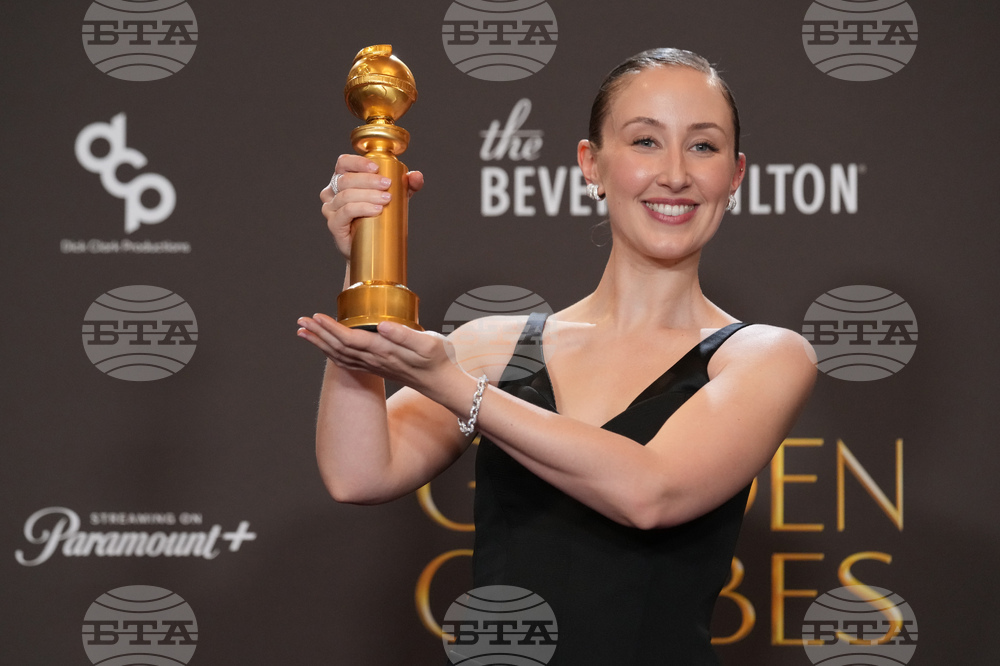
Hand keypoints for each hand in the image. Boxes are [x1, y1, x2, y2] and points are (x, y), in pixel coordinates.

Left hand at [297, 314, 465, 402]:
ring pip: (339, 356)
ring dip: (319, 344)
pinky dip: (331, 353)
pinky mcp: (375, 368)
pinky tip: (324, 347)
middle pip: (338, 347)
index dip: (331, 328)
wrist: (442, 384)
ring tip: (303, 332)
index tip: (316, 317)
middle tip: (301, 321)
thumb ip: (405, 334)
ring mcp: (373, 366)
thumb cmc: (438, 360)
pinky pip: (346, 362)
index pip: (350, 339)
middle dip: (318, 333)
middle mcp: (374, 360)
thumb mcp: (429, 343)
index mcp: (384, 350)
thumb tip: (382, 325)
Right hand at [320, 155, 424, 259]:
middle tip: (388, 184)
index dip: (358, 162)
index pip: (343, 163)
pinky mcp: (334, 224)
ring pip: (346, 195)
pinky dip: (361, 208)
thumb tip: (416, 175)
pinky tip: (376, 210)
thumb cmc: (379, 218)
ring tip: (387, 199)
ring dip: (368, 194)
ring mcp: (331, 209)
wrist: (371, 249)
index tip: (377, 168)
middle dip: (369, 180)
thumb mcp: (396, 198)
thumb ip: (408, 185)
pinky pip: (345, 212)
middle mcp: (332, 192)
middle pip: (346, 179)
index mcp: (342, 179)